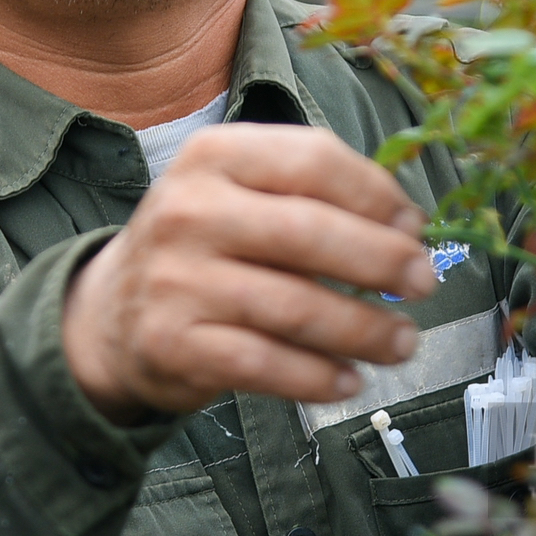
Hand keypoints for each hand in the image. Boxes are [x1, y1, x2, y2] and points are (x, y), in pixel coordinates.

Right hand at [63, 125, 436, 423]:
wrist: (111, 314)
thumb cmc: (202, 247)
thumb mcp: (238, 194)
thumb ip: (313, 195)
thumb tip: (407, 227)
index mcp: (214, 156)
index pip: (314, 159)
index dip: (377, 194)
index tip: (414, 226)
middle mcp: (190, 210)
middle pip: (310, 233)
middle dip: (382, 261)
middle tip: (424, 283)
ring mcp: (177, 279)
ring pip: (296, 307)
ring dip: (364, 329)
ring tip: (401, 341)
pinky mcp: (174, 344)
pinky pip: (267, 365)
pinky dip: (319, 377)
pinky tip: (349, 379)